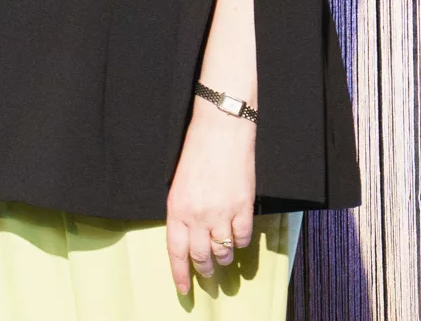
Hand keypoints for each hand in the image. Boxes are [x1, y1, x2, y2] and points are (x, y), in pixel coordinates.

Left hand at [164, 96, 257, 294]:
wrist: (220, 132)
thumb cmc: (196, 154)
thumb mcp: (178, 185)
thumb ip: (182, 212)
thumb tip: (188, 237)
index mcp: (177, 209)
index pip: (176, 251)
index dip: (180, 273)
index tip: (184, 289)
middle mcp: (197, 215)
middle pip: (201, 256)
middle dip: (205, 271)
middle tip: (209, 279)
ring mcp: (221, 213)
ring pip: (223, 250)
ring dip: (224, 259)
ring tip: (224, 261)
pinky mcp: (243, 207)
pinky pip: (243, 237)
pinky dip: (241, 242)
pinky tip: (238, 239)